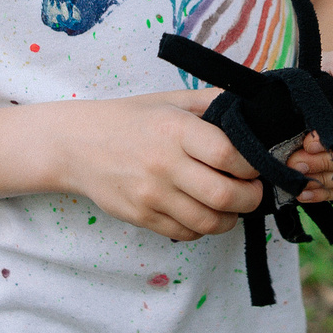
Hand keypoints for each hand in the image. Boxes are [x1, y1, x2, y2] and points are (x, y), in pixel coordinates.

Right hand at [61, 91, 262, 241]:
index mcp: (175, 129)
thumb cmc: (130, 120)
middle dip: (250, 198)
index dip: (252, 165)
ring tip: (230, 205)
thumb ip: (212, 101)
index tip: (255, 164)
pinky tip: (202, 211)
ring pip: (210, 222)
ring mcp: (151, 195)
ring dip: (230, 218)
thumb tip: (255, 107)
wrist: (77, 145)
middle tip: (251, 190)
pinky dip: (203, 227)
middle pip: (226, 196)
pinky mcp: (141, 217)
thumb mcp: (170, 99)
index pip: (230, 156)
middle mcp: (164, 164)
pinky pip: (187, 233)